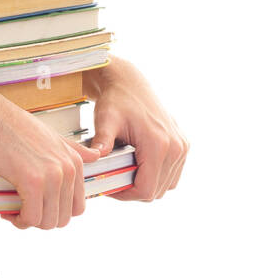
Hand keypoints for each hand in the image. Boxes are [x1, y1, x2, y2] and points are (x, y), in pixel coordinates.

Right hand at [0, 86, 105, 229]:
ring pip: (48, 222)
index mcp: (75, 161)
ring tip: (13, 210)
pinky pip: (31, 218)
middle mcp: (68, 169)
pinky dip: (18, 220)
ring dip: (29, 222)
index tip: (36, 205)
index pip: (76, 206)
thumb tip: (97, 155)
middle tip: (21, 210)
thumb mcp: (51, 135)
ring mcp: (52, 176)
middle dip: (41, 220)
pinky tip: (7, 211)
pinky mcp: (33, 182)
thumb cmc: (12, 126)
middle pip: (63, 218)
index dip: (55, 212)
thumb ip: (74, 149)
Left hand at [87, 56, 188, 200]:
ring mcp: (182, 146)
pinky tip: (139, 165)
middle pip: (157, 191)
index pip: (146, 190)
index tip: (110, 187)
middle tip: (115, 180)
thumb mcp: (106, 120)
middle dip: (134, 190)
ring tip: (126, 172)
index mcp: (158, 144)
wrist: (130, 82)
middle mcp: (176, 147)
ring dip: (147, 184)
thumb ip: (102, 141)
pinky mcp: (183, 145)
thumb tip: (94, 158)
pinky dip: (157, 176)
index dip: (126, 195)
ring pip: (166, 185)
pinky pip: (172, 174)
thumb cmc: (116, 100)